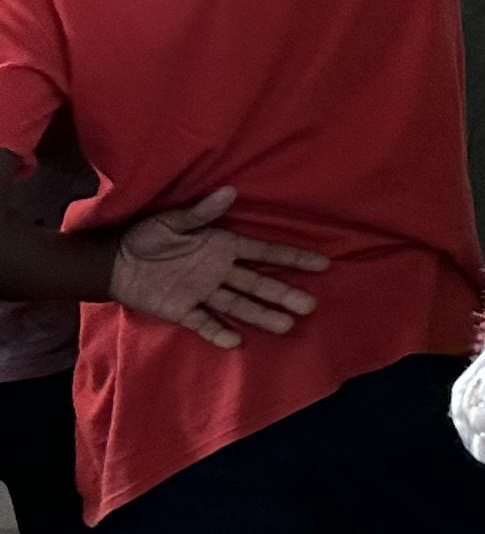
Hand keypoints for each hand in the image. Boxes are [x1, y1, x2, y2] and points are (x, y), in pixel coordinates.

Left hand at [109, 189, 326, 350]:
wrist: (114, 262)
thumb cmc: (145, 236)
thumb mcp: (172, 221)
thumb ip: (201, 213)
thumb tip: (229, 191)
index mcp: (222, 246)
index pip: (264, 253)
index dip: (292, 258)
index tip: (321, 263)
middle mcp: (219, 271)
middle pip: (257, 284)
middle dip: (283, 294)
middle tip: (309, 306)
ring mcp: (203, 293)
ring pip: (238, 305)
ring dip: (260, 315)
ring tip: (286, 325)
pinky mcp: (182, 310)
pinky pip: (203, 322)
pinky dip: (218, 332)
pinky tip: (236, 342)